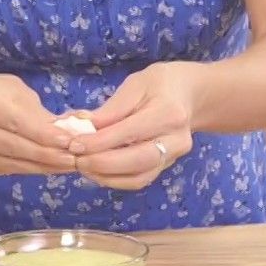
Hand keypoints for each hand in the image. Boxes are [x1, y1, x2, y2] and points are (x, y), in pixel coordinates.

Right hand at [0, 74, 77, 175]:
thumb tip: (67, 132)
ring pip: (11, 162)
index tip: (69, 141)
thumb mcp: (15, 91)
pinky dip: (31, 169)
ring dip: (42, 166)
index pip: (16, 122)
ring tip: (67, 165)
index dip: (43, 134)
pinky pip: (7, 169)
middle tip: (73, 158)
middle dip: (46, 154)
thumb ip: (37, 112)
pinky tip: (50, 168)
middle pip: (13, 146)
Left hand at [72, 62, 199, 189]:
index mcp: (168, 113)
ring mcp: (174, 157)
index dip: (99, 141)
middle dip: (101, 163)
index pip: (129, 132)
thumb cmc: (161, 84)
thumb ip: (111, 109)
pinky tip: (96, 171)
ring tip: (82, 166)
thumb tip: (80, 125)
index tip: (74, 143)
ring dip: (105, 176)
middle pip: (137, 161)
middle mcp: (176, 140)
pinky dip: (115, 180)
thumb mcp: (136, 84)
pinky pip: (139, 180)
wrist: (191, 96)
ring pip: (138, 178)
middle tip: (75, 159)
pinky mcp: (166, 167)